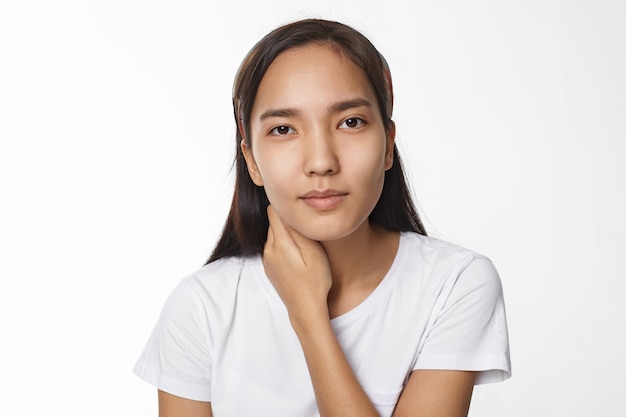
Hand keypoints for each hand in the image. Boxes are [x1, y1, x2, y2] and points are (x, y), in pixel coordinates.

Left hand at [263, 205, 332, 325]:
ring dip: (287, 234)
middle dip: (289, 221)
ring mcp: (267, 259)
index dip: (287, 207)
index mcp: (279, 243)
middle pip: (274, 222)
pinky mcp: (270, 267)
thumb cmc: (315, 282)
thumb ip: (299, 230)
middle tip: (307, 228)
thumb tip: (289, 210)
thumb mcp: (313, 252)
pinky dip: (285, 246)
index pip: (274, 211)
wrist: (305, 309)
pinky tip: (298, 257)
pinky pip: (275, 247)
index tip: (300, 211)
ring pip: (275, 235)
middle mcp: (268, 249)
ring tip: (304, 244)